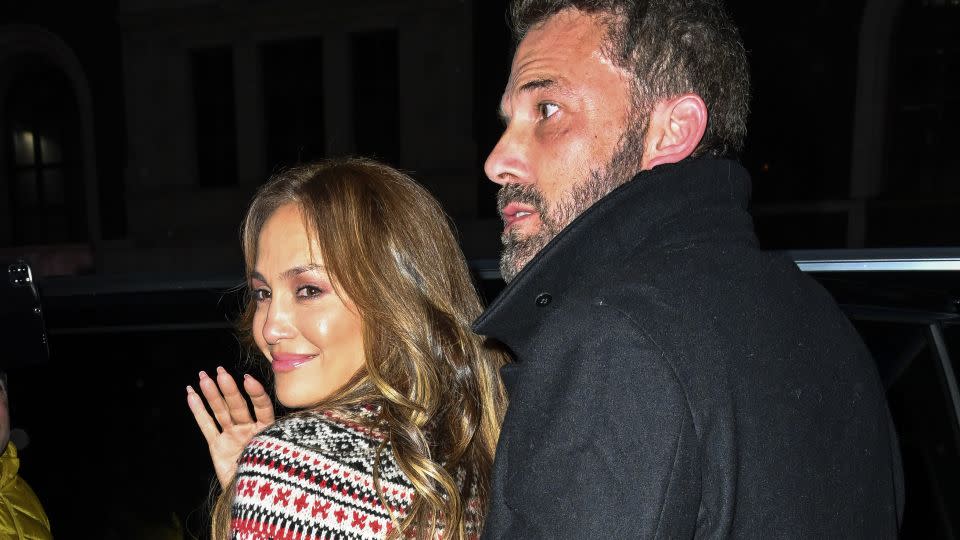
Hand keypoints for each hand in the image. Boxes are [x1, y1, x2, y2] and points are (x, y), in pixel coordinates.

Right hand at [186, 367, 274, 488]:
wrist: (256, 499)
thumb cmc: (272, 478)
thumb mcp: (280, 457)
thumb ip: (278, 440)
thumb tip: (298, 423)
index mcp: (267, 429)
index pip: (262, 407)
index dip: (255, 394)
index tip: (248, 379)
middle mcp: (249, 430)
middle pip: (238, 406)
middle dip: (228, 389)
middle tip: (220, 371)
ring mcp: (232, 437)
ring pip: (220, 412)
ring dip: (211, 394)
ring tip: (203, 376)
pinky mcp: (217, 447)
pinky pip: (206, 426)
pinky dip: (198, 411)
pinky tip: (191, 394)